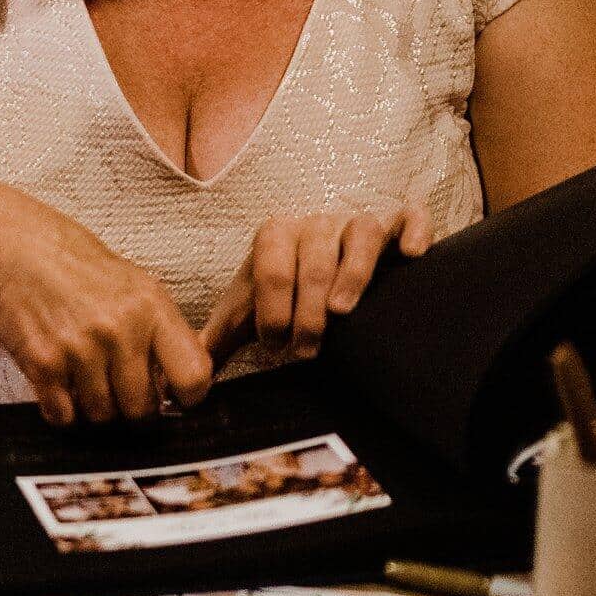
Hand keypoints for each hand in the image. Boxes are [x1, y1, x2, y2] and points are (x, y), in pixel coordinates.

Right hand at [0, 200, 214, 426]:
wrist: (13, 247)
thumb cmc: (75, 264)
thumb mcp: (134, 284)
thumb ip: (161, 331)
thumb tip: (181, 384)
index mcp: (151, 307)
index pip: (193, 377)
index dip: (186, 396)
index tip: (175, 397)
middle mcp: (120, 330)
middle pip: (143, 410)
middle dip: (133, 410)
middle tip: (121, 391)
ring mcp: (80, 349)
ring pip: (103, 417)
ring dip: (95, 408)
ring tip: (86, 378)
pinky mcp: (43, 363)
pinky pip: (64, 416)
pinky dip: (62, 410)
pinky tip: (60, 383)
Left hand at [199, 206, 433, 364]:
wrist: (319, 273)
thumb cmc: (281, 298)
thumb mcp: (247, 315)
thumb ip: (216, 340)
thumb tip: (182, 379)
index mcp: (275, 235)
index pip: (270, 265)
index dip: (272, 310)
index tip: (275, 348)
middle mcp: (316, 223)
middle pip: (313, 257)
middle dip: (308, 310)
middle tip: (307, 349)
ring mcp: (356, 222)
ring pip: (360, 234)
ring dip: (353, 273)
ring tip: (342, 313)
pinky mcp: (395, 227)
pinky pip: (409, 216)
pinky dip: (413, 230)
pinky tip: (410, 257)